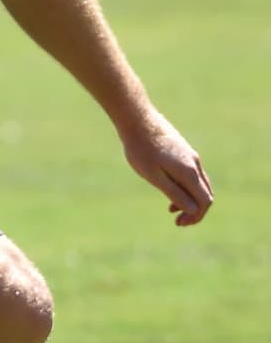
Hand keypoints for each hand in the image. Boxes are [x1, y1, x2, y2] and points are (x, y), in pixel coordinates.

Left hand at [120, 108, 213, 226]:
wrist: (137, 119)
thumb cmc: (141, 149)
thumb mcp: (155, 176)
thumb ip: (174, 193)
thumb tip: (193, 210)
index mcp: (189, 172)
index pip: (204, 201)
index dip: (196, 216)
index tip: (179, 223)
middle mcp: (195, 164)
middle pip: (205, 193)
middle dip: (194, 210)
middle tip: (177, 221)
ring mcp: (190, 156)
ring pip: (199, 183)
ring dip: (189, 199)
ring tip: (171, 208)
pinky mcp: (183, 150)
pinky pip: (192, 174)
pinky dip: (185, 187)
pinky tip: (169, 189)